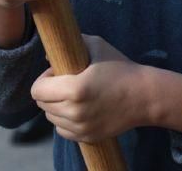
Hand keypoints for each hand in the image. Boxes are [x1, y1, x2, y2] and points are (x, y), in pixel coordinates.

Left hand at [31, 35, 145, 143]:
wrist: (144, 96)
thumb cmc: (121, 68)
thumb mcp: (97, 46)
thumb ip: (72, 44)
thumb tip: (47, 54)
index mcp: (75, 89)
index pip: (37, 91)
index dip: (44, 79)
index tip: (56, 73)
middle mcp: (75, 112)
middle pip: (42, 105)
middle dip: (49, 92)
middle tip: (64, 82)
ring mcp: (81, 127)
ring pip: (51, 118)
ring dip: (56, 106)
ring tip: (72, 95)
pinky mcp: (87, 137)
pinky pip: (62, 130)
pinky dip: (64, 120)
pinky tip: (77, 109)